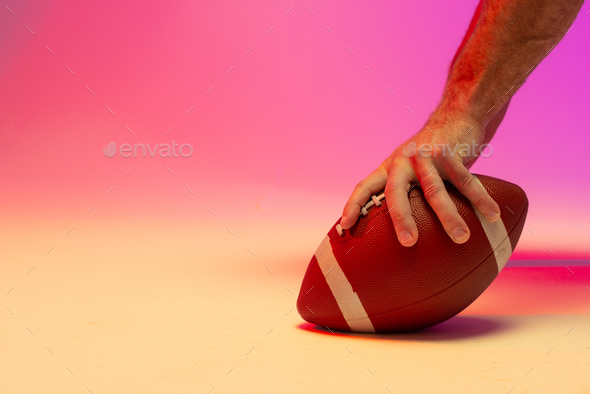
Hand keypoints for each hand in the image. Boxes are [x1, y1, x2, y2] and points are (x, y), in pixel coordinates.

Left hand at [339, 113, 505, 246]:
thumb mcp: (408, 168)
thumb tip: (402, 229)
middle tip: (408, 242)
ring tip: (461, 238)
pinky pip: (466, 181)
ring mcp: (426, 157)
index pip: (365, 187)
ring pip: (435, 191)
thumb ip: (403, 191)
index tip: (344, 226)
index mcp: (389, 168)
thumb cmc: (429, 154)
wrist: (455, 115)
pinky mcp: (450, 153)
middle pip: (396, 193)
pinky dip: (480, 200)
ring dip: (449, 216)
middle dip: (401, 219)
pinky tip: (491, 216)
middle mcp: (402, 162)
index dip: (353, 206)